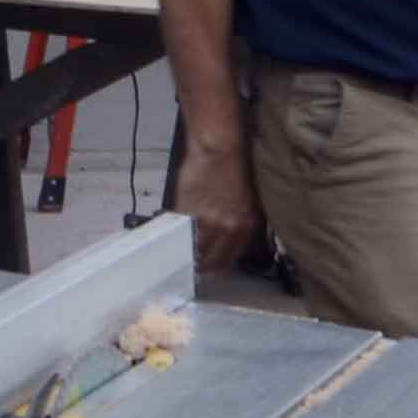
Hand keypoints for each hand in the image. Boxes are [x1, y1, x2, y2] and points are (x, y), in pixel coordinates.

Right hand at [179, 133, 261, 275]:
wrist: (218, 149)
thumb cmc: (232, 169)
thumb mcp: (246, 201)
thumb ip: (237, 223)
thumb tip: (225, 240)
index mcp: (245, 226)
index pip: (230, 259)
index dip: (217, 266)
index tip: (209, 268)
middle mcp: (229, 228)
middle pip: (211, 260)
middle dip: (201, 265)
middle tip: (192, 265)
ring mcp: (207, 221)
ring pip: (194, 249)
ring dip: (186, 253)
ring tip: (179, 253)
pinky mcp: (188, 212)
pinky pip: (180, 232)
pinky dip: (175, 235)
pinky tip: (171, 236)